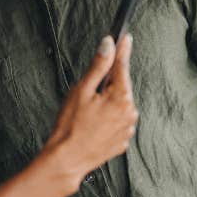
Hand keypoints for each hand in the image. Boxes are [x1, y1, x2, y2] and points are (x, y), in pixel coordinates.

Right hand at [40, 34, 137, 193]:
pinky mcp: (121, 141)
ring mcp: (127, 129)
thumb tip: (109, 45)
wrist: (67, 159)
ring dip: (106, 103)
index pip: (123, 66)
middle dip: (106, 85)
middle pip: (120, 87)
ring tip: (86, 114)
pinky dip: (106, 119)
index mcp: (122, 98)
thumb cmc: (70, 126)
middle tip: (87, 93)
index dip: (122, 50)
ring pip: (118, 105)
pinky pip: (116, 122)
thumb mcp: (81, 90)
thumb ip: (98, 66)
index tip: (125, 36)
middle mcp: (130, 113)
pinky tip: (91, 124)